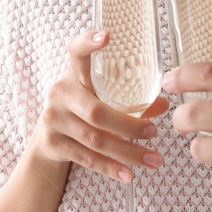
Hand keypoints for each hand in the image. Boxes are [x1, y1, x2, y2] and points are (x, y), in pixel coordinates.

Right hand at [28, 30, 168, 182]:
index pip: (76, 52)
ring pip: (95, 139)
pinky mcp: (52, 143)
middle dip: (130, 125)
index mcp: (74, 75)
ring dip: (127, 152)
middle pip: (97, 111)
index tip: (106, 36)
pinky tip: (129, 175)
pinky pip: (86, 158)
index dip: (88, 42)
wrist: (47, 141)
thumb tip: (165, 105)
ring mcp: (53, 118)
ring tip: (154, 159)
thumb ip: (131, 101)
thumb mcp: (101, 100)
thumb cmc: (82, 112)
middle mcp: (60, 93)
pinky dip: (110, 168)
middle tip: (155, 132)